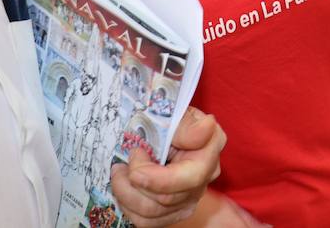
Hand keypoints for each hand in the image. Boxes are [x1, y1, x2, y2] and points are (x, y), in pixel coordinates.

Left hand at [110, 107, 225, 226]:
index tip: (135, 155)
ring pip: (154, 213)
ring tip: (118, 173)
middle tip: (121, 163)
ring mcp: (191, 196)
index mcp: (211, 147)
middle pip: (168, 199)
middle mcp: (206, 176)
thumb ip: (188, 124)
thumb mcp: (174, 111)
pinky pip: (147, 221)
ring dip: (127, 194)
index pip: (191, 177)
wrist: (161, 126)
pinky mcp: (175, 210)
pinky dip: (129, 206)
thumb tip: (207, 126)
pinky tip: (125, 188)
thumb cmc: (167, 116)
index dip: (157, 177)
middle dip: (135, 183)